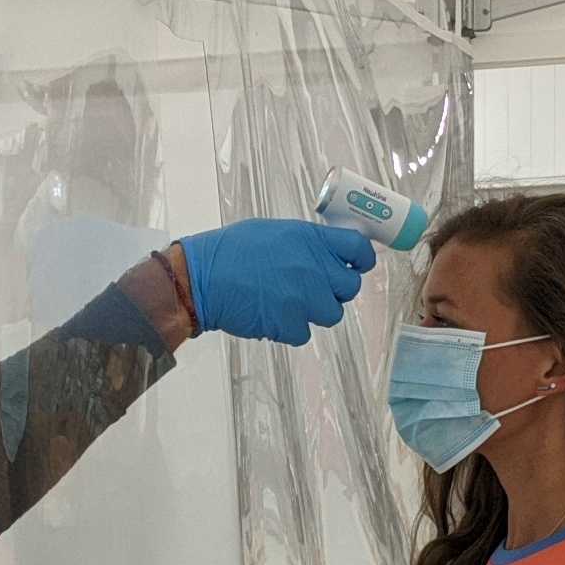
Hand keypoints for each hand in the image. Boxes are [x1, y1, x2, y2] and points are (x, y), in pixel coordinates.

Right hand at [177, 220, 374, 345]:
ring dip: (314, 311)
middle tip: (316, 288)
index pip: (358, 248)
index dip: (362, 259)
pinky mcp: (290, 325)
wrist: (202, 278)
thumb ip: (306, 243)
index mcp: (310, 239)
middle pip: (350, 287)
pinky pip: (303, 333)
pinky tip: (271, 315)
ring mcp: (304, 298)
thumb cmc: (231, 251)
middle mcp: (313, 268)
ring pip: (331, 314)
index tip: (358, 265)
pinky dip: (289, 328)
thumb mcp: (275, 231)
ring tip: (288, 303)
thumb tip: (325, 254)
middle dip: (336, 290)